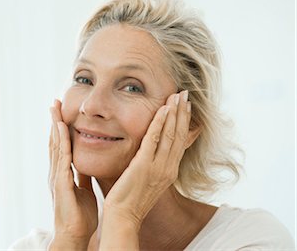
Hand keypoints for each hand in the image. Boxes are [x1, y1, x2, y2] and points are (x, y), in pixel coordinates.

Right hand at [48, 99, 97, 249]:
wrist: (75, 234)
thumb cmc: (80, 216)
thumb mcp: (83, 190)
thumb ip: (82, 177)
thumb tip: (86, 165)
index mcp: (63, 174)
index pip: (61, 146)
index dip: (60, 129)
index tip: (61, 113)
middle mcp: (57, 172)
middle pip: (54, 141)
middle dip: (54, 121)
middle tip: (54, 103)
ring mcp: (57, 176)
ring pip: (55, 145)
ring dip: (55, 126)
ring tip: (55, 109)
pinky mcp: (61, 182)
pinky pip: (62, 157)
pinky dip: (62, 141)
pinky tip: (62, 128)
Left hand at [103, 91, 191, 229]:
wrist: (123, 216)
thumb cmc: (130, 198)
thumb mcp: (148, 179)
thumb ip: (153, 164)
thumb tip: (154, 150)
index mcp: (169, 171)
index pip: (180, 141)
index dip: (184, 122)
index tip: (187, 106)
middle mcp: (168, 168)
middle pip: (179, 135)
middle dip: (182, 112)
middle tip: (185, 94)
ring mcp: (157, 167)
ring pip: (170, 135)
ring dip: (174, 113)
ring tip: (177, 95)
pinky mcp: (143, 165)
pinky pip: (154, 140)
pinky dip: (160, 123)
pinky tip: (163, 109)